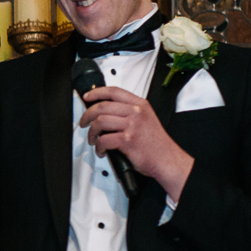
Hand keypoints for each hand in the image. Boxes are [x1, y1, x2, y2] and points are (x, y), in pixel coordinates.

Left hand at [78, 86, 193, 199]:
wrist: (166, 159)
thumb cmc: (156, 143)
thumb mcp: (146, 118)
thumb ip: (130, 111)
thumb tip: (107, 111)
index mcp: (140, 105)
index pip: (114, 91)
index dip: (96, 92)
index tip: (87, 96)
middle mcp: (136, 112)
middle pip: (102, 106)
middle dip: (87, 115)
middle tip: (84, 122)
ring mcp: (132, 126)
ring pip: (100, 122)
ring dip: (91, 132)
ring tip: (93, 139)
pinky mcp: (128, 140)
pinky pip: (104, 140)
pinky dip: (99, 147)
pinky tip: (102, 150)